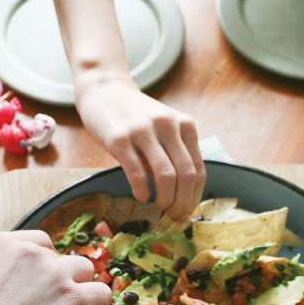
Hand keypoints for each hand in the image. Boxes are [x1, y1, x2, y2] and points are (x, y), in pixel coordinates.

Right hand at [0, 230, 110, 304]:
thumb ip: (16, 273)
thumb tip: (46, 284)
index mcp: (5, 242)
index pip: (42, 244)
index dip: (43, 270)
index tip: (31, 293)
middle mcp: (32, 251)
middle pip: (66, 259)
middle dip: (61, 282)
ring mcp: (55, 273)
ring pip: (86, 271)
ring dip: (77, 293)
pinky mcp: (75, 298)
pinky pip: (102, 294)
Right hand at [75, 74, 205, 219]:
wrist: (104, 89)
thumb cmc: (135, 115)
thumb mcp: (164, 127)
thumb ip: (174, 153)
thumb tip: (182, 194)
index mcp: (185, 125)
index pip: (198, 170)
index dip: (194, 197)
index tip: (186, 212)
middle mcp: (168, 126)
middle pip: (186, 176)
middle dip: (182, 203)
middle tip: (173, 215)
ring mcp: (143, 132)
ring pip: (166, 176)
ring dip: (165, 200)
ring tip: (158, 206)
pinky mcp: (119, 139)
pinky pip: (137, 173)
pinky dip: (142, 191)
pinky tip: (141, 196)